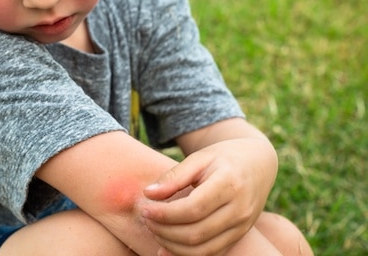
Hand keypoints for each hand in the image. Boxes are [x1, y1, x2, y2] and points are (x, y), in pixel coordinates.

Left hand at [141, 138, 277, 255]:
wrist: (258, 165)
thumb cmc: (223, 158)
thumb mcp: (199, 157)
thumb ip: (174, 176)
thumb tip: (148, 194)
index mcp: (229, 183)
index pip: (193, 208)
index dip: (165, 213)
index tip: (145, 208)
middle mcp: (240, 209)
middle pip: (197, 232)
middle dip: (164, 230)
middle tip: (146, 219)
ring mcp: (242, 226)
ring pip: (204, 249)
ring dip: (172, 245)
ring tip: (154, 230)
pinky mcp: (239, 236)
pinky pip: (212, 254)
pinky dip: (187, 254)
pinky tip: (166, 247)